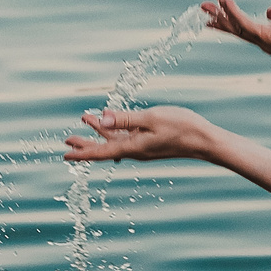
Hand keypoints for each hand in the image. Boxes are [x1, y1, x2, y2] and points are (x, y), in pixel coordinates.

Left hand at [63, 105, 219, 163]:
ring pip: (115, 140)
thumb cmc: (182, 128)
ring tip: (86, 120)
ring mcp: (143, 147)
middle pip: (104, 147)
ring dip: (100, 131)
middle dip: (85, 142)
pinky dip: (115, 130)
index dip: (81, 152)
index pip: (101, 152)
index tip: (65, 153)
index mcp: (133, 147)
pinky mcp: (150, 142)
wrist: (205, 141)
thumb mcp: (151, 118)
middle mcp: (135, 150)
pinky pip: (127, 137)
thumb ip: (126, 118)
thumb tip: (103, 117)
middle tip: (67, 139)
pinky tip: (112, 123)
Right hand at [203, 0, 270, 65]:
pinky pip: (244, 22)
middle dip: (218, 18)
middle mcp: (264, 40)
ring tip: (206, 2)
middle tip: (201, 7)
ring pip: (236, 25)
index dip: (229, 17)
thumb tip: (269, 11)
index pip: (245, 26)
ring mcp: (264, 40)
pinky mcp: (266, 36)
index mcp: (270, 35)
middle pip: (235, 28)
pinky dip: (232, 11)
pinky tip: (223, 1)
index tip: (214, 7)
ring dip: (221, 12)